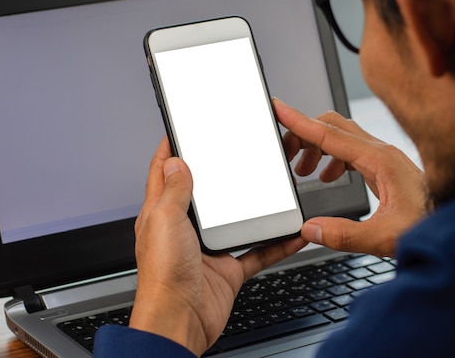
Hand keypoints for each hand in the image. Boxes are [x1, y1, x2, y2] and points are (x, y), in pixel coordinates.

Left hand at [129, 137, 307, 355]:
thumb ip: (174, 191)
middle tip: (236, 156)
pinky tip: (292, 234)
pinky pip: (257, 252)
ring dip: (252, 209)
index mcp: (163, 214)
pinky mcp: (228, 269)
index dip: (172, 150)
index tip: (182, 132)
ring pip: (235, 222)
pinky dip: (276, 243)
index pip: (164, 174)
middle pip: (205, 195)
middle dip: (219, 176)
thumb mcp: (165, 220)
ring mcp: (208, 250)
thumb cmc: (163, 276)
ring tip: (269, 190)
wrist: (180, 322)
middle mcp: (185, 230)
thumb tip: (176, 162)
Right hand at [273, 98, 425, 257]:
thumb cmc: (433, 226)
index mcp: (379, 160)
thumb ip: (343, 235)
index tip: (279, 108)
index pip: (329, 134)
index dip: (299, 121)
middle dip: (304, 135)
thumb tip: (310, 229)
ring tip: (304, 170)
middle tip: (284, 153)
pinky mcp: (386, 166)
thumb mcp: (384, 237)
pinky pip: (351, 150)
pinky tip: (328, 176)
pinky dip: (332, 157)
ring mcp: (385, 157)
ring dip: (317, 148)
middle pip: (333, 127)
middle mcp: (382, 152)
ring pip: (341, 137)